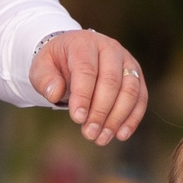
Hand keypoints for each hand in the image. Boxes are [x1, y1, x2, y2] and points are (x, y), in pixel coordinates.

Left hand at [32, 29, 147, 144]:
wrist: (73, 54)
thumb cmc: (56, 63)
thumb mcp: (41, 67)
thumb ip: (45, 79)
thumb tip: (55, 94)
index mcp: (84, 43)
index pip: (87, 70)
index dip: (83, 96)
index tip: (77, 119)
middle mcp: (109, 48)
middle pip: (111, 80)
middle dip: (101, 111)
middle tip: (89, 134)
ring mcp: (126, 60)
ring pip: (130, 89)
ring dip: (118, 117)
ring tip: (102, 138)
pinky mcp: (136, 75)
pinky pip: (140, 97)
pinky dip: (133, 118)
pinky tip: (121, 135)